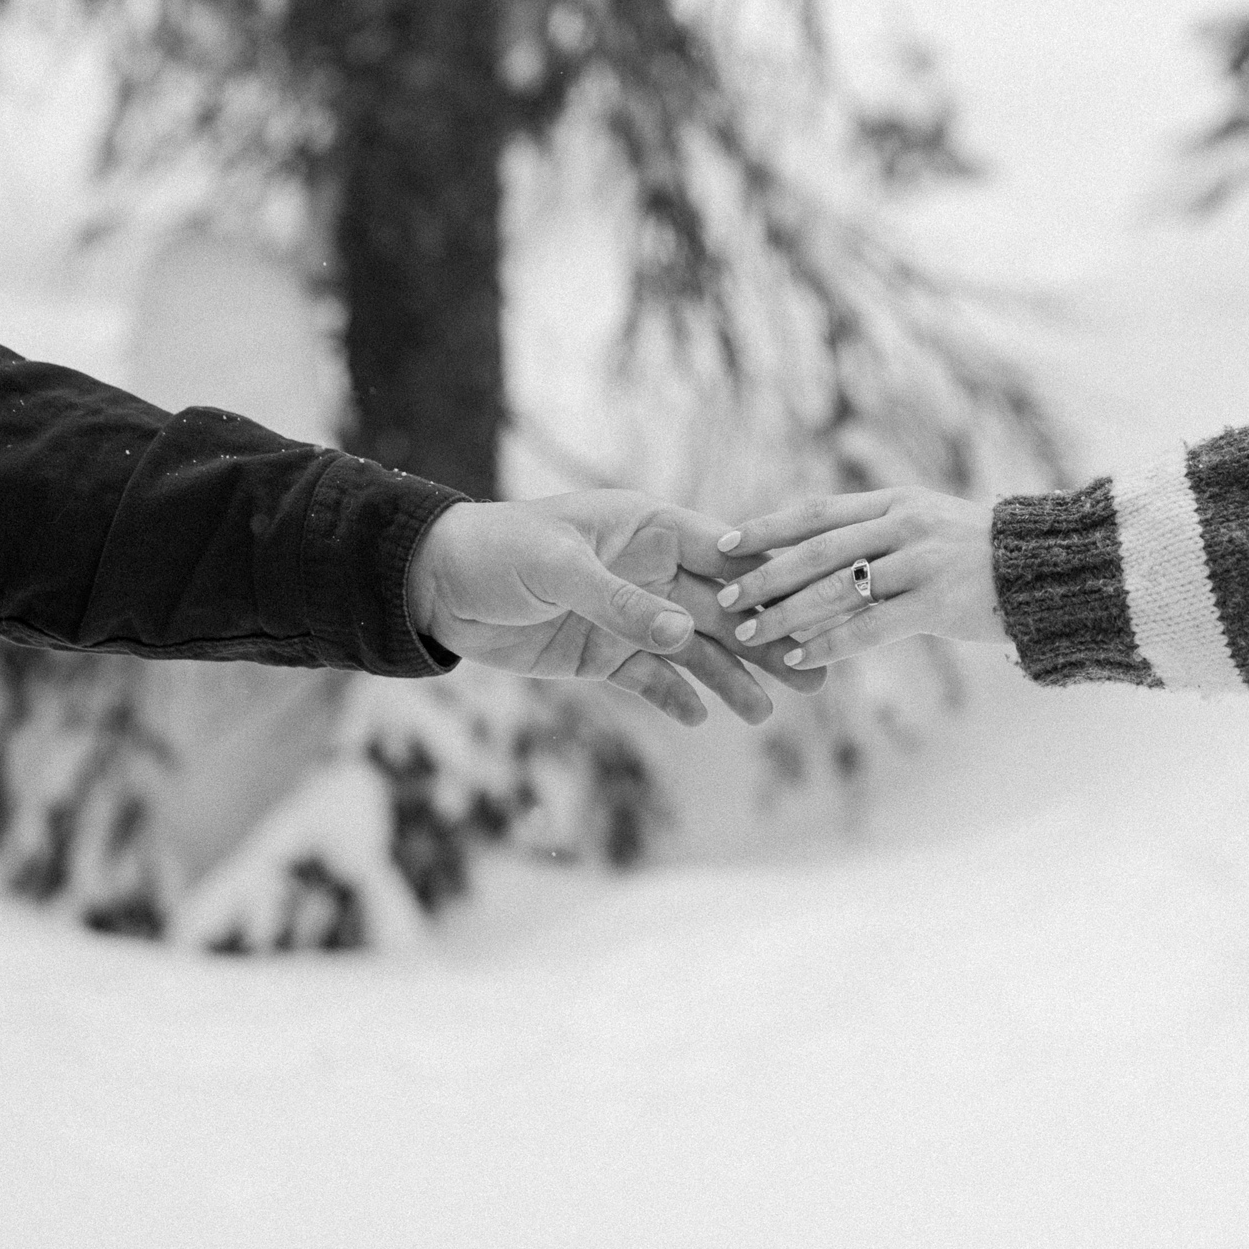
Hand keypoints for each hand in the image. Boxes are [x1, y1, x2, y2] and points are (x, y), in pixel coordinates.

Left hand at [406, 490, 826, 725]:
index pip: (721, 554)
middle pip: (720, 609)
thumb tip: (685, 633)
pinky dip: (676, 698)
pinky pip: (651, 679)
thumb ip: (621, 603)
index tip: (809, 612)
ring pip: (693, 650)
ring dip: (730, 678)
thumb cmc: (495, 551)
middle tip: (815, 674)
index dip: (764, 584)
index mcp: (645, 528)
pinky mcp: (602, 653)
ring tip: (767, 711)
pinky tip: (704, 720)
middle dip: (765, 640)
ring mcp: (627, 614)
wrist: (433, 586)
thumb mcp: (558, 571)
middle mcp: (646, 569)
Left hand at [711, 487, 1006, 666]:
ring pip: (837, 589)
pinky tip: (800, 659)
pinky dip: (830, 643)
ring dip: (786, 614)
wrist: (1051, 569)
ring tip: (749, 636)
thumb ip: (877, 533)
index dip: (766, 529)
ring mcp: (921, 562)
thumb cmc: (981, 555)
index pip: (816, 512)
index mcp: (895, 502)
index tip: (723, 545)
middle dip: (764, 576)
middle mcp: (903, 524)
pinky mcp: (938, 602)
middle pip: (817, 550)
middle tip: (723, 598)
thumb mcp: (928, 523)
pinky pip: (871, 626)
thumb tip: (814, 554)